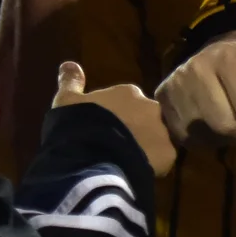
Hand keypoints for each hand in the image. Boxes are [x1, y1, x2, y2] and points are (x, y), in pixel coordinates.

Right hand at [53, 61, 176, 176]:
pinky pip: (162, 160)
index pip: (128, 102)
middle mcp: (150, 107)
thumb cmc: (78, 124)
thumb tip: (69, 63)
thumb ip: (71, 82)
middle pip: (146, 118)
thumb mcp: (66, 101)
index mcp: (128, 92)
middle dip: (136, 130)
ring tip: (127, 162)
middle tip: (118, 146)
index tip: (106, 129)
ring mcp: (162, 130)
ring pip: (157, 139)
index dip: (117, 116)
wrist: (92, 156)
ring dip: (146, 147)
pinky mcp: (169, 155)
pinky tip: (135, 172)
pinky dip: (152, 166)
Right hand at [156, 34, 235, 148]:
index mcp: (230, 58)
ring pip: (209, 136)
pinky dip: (208, 138)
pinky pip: (190, 140)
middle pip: (229, 127)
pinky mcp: (163, 105)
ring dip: (227, 137)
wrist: (217, 50)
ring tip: (229, 117)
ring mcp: (176, 88)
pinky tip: (211, 121)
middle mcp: (197, 70)